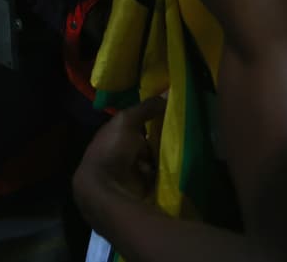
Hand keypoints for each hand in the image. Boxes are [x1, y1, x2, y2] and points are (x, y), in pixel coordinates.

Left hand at [72, 95, 165, 226]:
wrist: (107, 190)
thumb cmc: (112, 150)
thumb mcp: (127, 120)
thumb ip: (145, 108)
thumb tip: (166, 95)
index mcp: (110, 137)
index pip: (132, 126)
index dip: (147, 121)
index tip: (168, 116)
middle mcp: (117, 155)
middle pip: (143, 145)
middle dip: (158, 142)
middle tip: (177, 135)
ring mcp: (127, 175)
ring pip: (151, 162)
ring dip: (162, 159)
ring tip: (179, 152)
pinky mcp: (139, 190)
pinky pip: (156, 179)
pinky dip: (163, 175)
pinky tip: (174, 169)